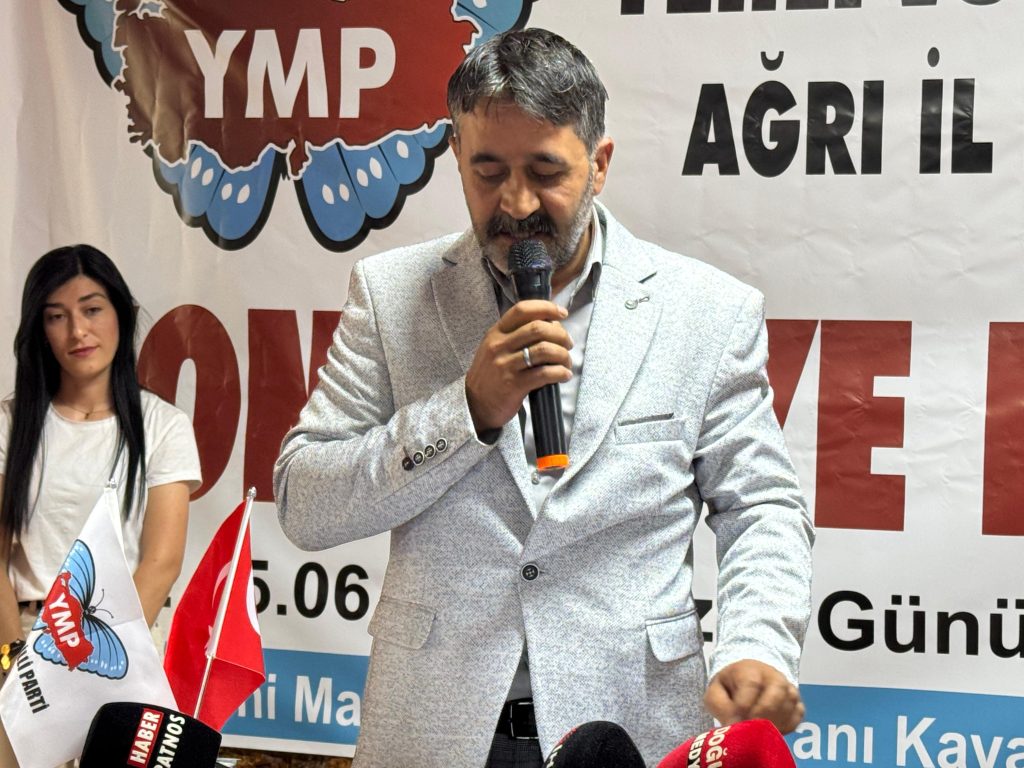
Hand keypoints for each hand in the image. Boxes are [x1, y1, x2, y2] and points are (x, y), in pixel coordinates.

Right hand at [465, 300, 572, 432]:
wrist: (475, 404)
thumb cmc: (491, 374)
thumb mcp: (495, 347)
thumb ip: (516, 335)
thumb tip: (551, 325)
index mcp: (496, 332)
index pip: (522, 310)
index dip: (546, 308)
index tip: (562, 313)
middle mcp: (499, 345)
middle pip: (538, 328)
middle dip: (561, 335)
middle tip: (568, 344)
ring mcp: (505, 365)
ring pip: (544, 350)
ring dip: (563, 355)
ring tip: (567, 362)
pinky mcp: (514, 385)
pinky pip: (544, 374)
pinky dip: (560, 373)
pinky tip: (564, 375)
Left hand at [704, 659, 804, 733]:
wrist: (748, 682)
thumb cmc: (730, 689)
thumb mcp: (716, 694)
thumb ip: (720, 707)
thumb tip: (734, 725)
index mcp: (749, 669)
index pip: (751, 684)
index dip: (744, 705)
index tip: (736, 721)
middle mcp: (773, 676)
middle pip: (777, 693)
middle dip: (762, 715)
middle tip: (750, 731)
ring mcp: (788, 689)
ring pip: (789, 706)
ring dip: (774, 723)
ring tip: (758, 732)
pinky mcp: (797, 703)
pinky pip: (796, 717)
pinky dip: (785, 727)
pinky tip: (771, 731)